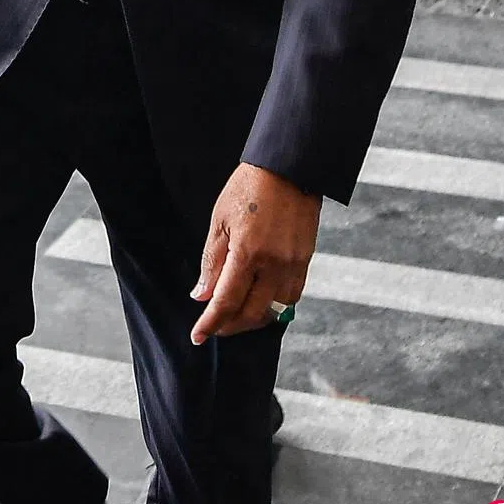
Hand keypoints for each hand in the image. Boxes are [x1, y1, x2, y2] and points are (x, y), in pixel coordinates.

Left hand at [190, 163, 320, 343]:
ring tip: (234, 316)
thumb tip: (202, 295)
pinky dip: (274, 306)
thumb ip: (212, 261)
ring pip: (274, 311)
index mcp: (248, 253)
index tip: (198, 335)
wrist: (289, 169)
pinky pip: (291, 297)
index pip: (226, 301)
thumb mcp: (220, 220)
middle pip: (252, 313)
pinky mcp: (305, 261)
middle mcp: (274, 265)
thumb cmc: (249, 189)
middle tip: (214, 326)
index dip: (211, 323)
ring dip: (253, 319)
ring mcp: (293, 265)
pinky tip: (260, 301)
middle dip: (230, 326)